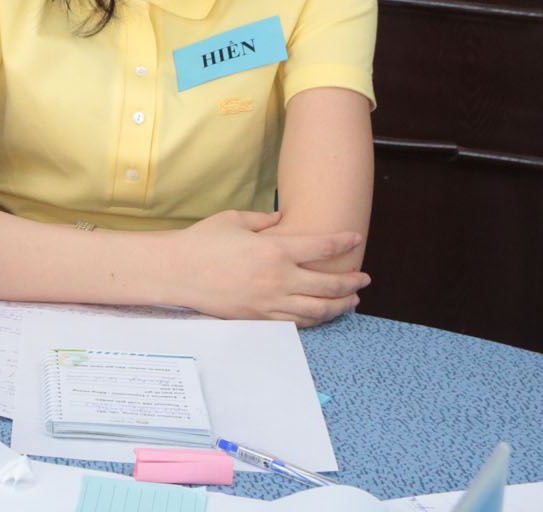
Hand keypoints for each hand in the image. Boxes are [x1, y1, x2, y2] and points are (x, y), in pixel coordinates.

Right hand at [169, 210, 367, 326]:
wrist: (178, 272)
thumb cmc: (204, 241)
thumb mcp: (235, 220)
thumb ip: (265, 221)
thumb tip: (283, 220)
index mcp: (275, 250)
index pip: (321, 247)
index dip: (343, 242)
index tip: (355, 239)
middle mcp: (279, 278)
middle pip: (328, 284)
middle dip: (351, 282)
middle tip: (364, 279)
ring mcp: (270, 302)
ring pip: (317, 310)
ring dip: (339, 305)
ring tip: (352, 302)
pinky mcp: (259, 318)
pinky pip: (296, 323)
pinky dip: (314, 319)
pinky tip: (322, 315)